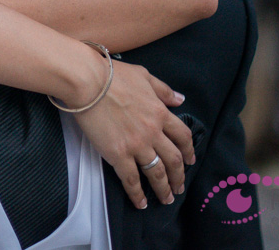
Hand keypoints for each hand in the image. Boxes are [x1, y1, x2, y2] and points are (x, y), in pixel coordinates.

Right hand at [73, 60, 193, 209]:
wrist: (88, 82)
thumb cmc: (112, 75)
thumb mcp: (143, 76)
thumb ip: (163, 90)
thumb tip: (180, 99)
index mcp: (160, 112)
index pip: (182, 136)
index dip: (189, 150)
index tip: (190, 160)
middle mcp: (152, 132)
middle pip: (174, 160)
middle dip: (179, 176)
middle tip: (179, 187)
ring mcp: (136, 145)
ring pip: (156, 173)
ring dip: (164, 189)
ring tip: (166, 199)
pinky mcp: (118, 155)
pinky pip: (131, 180)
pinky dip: (138, 194)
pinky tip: (140, 203)